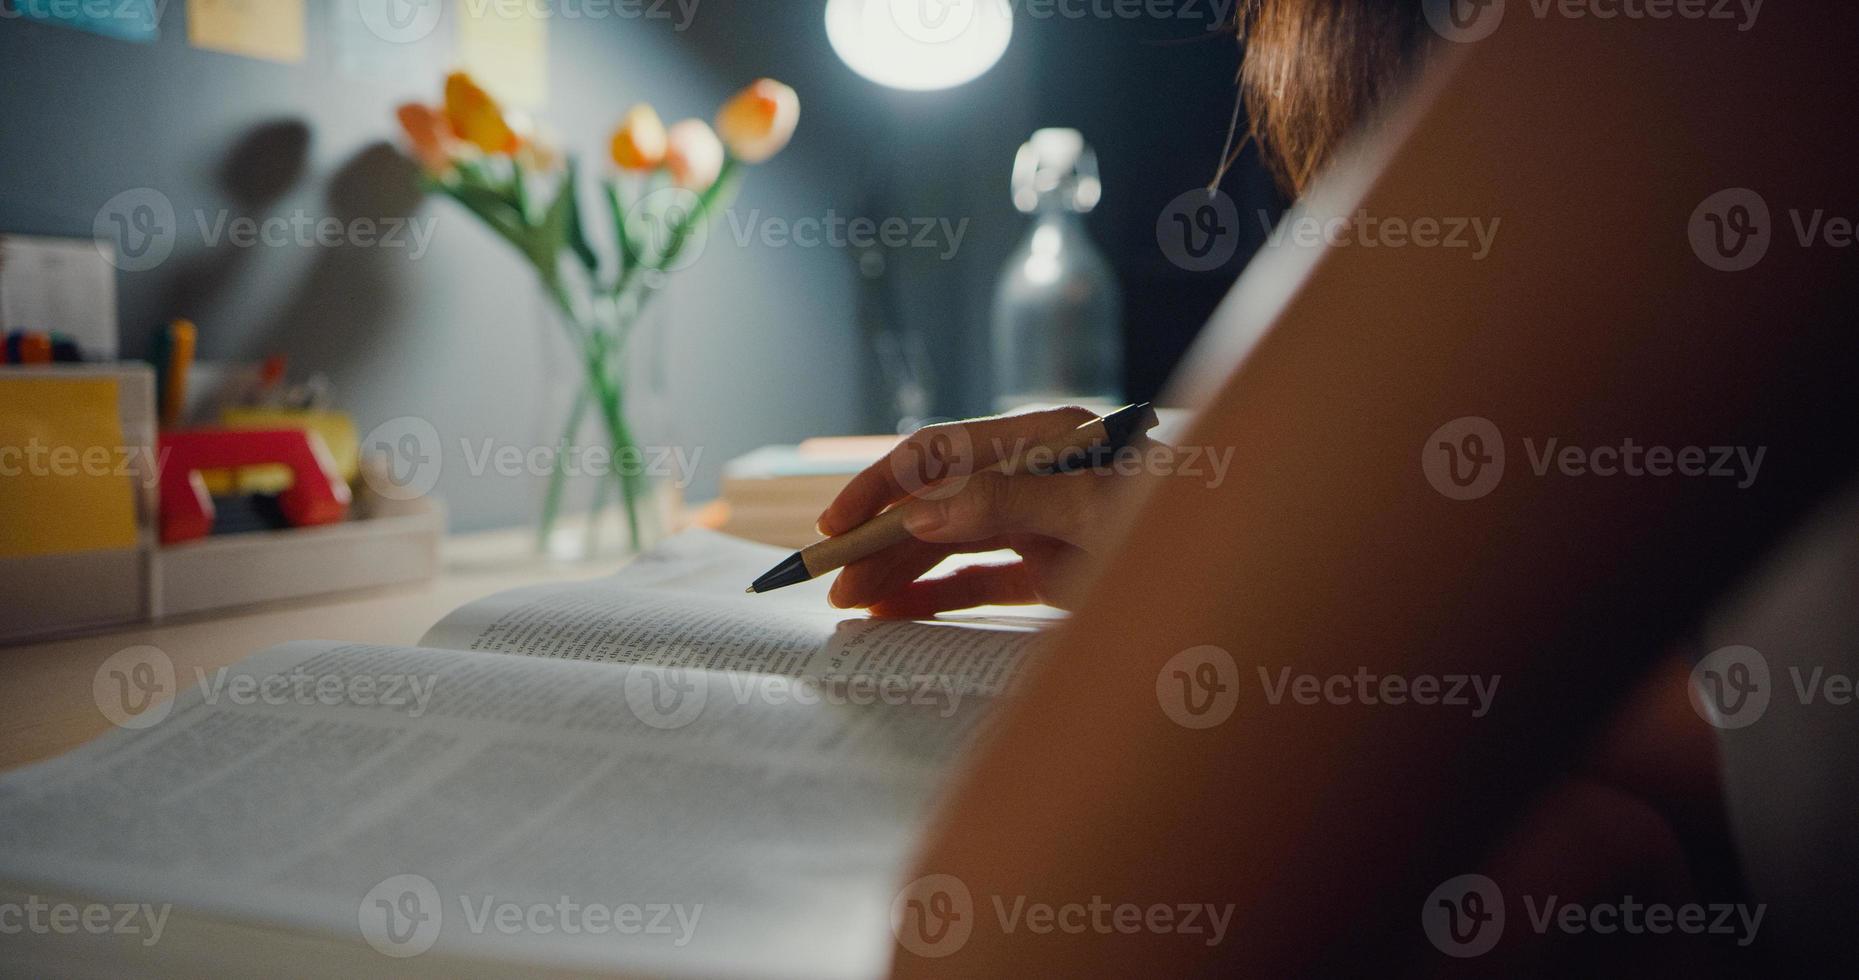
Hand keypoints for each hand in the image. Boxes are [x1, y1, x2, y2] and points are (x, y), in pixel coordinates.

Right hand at [818, 407, 1161, 616]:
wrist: (1250, 566)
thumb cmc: (1183, 524)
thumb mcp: (1099, 514)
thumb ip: (1011, 504)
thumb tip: (924, 510)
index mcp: (1042, 439)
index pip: (940, 453)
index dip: (883, 484)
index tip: (838, 524)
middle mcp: (1035, 475)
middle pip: (937, 501)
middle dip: (883, 539)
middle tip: (834, 584)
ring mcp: (1042, 523)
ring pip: (952, 543)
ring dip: (902, 572)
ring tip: (854, 607)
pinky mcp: (1053, 569)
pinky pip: (981, 579)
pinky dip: (938, 596)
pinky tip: (898, 614)